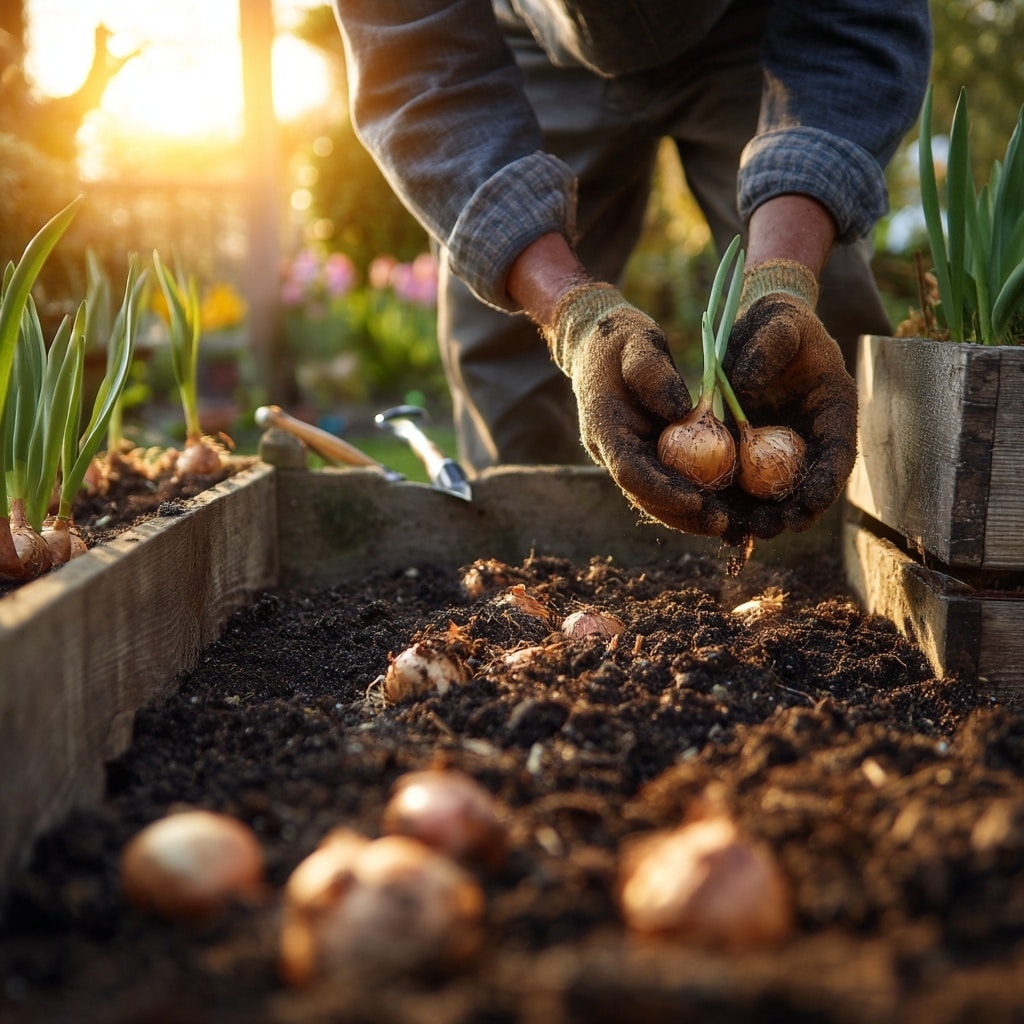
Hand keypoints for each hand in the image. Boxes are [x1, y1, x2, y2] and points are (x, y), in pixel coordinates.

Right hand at [545, 283, 731, 536]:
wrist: (598, 342)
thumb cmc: (619, 339)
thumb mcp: (637, 342)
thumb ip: (653, 373)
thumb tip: (680, 411)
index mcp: (604, 427)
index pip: (630, 470)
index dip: (662, 490)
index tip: (696, 501)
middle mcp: (612, 450)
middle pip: (644, 495)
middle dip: (682, 514)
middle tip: (724, 525)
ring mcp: (627, 455)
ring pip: (655, 497)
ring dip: (690, 515)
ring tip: (730, 526)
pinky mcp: (644, 453)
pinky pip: (667, 482)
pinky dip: (693, 498)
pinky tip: (725, 508)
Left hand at [722, 259, 857, 538]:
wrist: (758, 325)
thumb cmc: (777, 321)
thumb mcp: (779, 323)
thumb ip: (767, 349)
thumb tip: (744, 388)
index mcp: (833, 408)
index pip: (838, 451)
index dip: (828, 480)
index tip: (812, 501)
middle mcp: (812, 436)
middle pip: (809, 483)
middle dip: (795, 511)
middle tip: (776, 527)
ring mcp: (783, 448)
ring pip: (777, 492)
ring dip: (765, 515)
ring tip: (748, 532)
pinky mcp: (752, 452)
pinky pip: (746, 483)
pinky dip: (737, 503)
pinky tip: (721, 521)